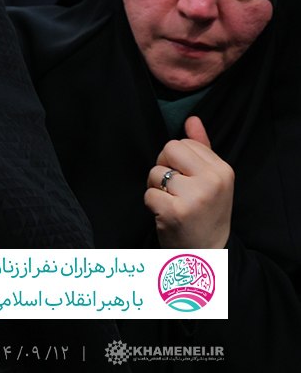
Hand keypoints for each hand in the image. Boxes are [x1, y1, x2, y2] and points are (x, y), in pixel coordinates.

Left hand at [144, 116, 233, 248]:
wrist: (208, 253)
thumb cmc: (206, 212)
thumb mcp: (212, 179)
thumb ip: (202, 147)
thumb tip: (192, 119)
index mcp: (223, 170)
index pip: (183, 143)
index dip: (177, 160)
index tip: (188, 180)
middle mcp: (213, 181)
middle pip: (168, 149)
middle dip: (164, 167)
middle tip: (176, 190)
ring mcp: (195, 197)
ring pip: (155, 172)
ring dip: (157, 188)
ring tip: (174, 203)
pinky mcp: (175, 212)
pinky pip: (148, 193)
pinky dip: (152, 204)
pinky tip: (167, 215)